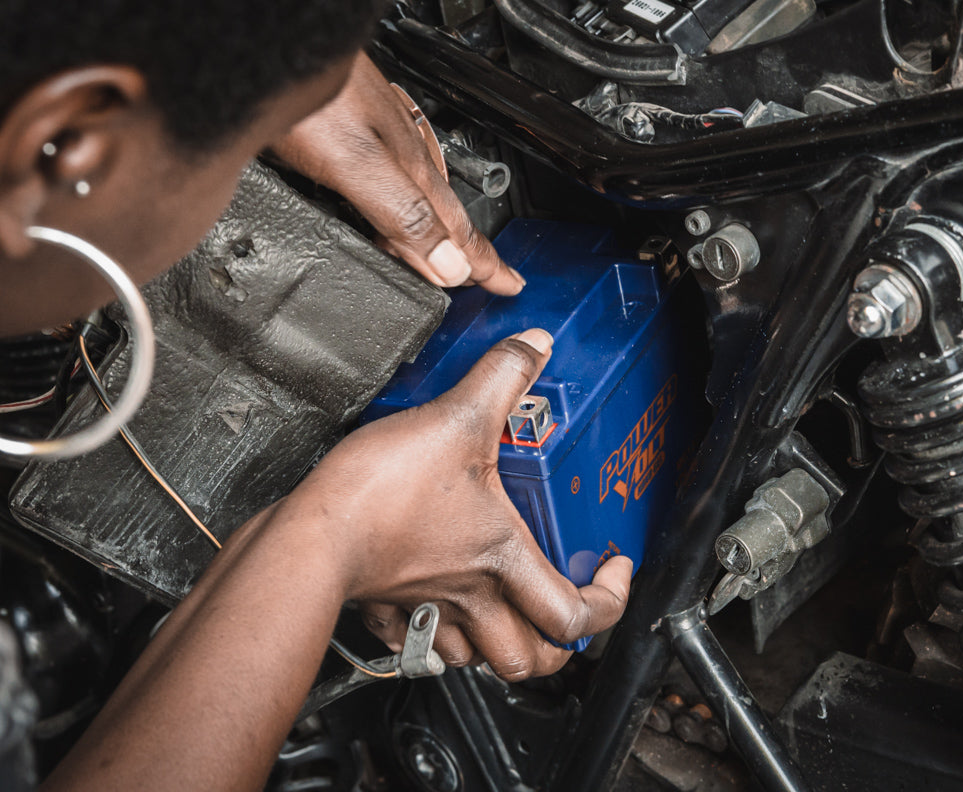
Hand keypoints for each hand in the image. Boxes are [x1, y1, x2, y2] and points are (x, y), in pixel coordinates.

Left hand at [270, 52, 524, 294]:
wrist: (277, 41)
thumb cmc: (310, 94)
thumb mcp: (355, 162)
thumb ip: (401, 212)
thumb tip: (449, 266)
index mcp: (408, 169)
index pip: (457, 230)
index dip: (482, 263)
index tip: (508, 286)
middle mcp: (399, 153)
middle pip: (445, 214)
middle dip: (469, 250)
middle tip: (485, 276)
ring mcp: (378, 137)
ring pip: (421, 194)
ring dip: (437, 227)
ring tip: (444, 252)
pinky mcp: (351, 124)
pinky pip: (395, 174)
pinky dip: (406, 200)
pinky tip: (388, 201)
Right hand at [276, 329, 631, 680]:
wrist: (306, 536)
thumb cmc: (379, 495)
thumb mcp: (456, 418)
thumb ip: (501, 376)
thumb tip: (534, 344)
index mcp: (501, 560)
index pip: (576, 616)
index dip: (608, 601)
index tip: (613, 570)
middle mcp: (470, 597)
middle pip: (529, 661)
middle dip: (554, 646)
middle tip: (562, 609)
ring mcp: (427, 609)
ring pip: (478, 661)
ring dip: (499, 644)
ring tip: (508, 611)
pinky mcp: (386, 608)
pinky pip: (420, 642)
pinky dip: (439, 634)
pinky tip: (438, 605)